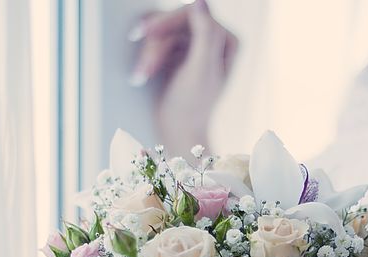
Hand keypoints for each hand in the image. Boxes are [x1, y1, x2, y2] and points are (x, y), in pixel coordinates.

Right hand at [129, 0, 237, 154]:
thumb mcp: (199, 72)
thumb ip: (204, 36)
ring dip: (149, 54)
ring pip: (162, 30)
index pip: (194, 14)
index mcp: (227, 40)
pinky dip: (147, 56)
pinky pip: (156, 39)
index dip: (167, 22)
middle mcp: (214, 38)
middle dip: (156, 46)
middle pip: (175, 22)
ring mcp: (195, 43)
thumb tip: (200, 1)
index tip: (146, 35)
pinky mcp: (178, 50)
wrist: (178, 132)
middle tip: (142, 69)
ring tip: (140, 77)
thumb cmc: (191, 108)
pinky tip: (142, 73)